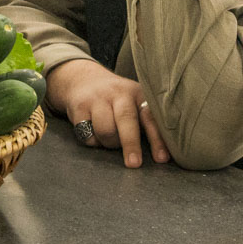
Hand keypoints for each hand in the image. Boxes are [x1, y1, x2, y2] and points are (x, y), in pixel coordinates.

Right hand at [48, 59, 168, 167]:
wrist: (84, 79)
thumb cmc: (117, 101)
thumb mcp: (135, 103)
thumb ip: (147, 121)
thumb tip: (163, 156)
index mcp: (138, 94)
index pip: (150, 116)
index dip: (157, 139)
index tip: (161, 159)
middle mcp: (119, 93)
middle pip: (126, 119)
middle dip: (131, 144)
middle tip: (134, 164)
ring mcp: (97, 98)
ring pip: (105, 130)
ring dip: (109, 143)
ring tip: (111, 141)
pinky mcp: (79, 106)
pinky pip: (87, 133)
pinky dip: (93, 140)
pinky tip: (94, 132)